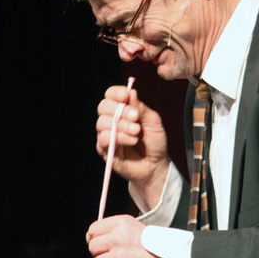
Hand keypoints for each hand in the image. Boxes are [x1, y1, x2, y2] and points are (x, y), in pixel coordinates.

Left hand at [87, 215, 173, 257]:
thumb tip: (94, 242)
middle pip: (92, 247)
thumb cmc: (155, 246)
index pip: (92, 230)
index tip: (99, 245)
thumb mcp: (135, 228)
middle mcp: (117, 237)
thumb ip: (115, 232)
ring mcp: (118, 255)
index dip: (93, 239)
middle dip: (99, 255)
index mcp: (121, 223)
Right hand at [96, 86, 169, 208]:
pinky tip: (132, 141)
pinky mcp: (104, 149)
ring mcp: (106, 135)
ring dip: (121, 125)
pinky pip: (102, 138)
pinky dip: (119, 137)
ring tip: (136, 132)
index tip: (125, 96)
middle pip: (102, 106)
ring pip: (101, 122)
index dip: (115, 93)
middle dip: (119, 110)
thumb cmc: (154, 142)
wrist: (156, 165)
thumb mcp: (153, 121)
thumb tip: (130, 92)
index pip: (110, 95)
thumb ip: (141, 108)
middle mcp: (111, 120)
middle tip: (136, 117)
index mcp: (122, 110)